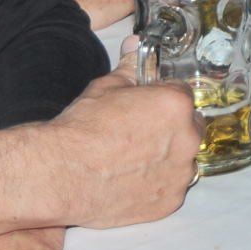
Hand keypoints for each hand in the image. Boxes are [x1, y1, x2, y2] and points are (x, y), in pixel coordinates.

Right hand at [40, 72, 201, 229]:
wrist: (61, 175)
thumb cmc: (82, 130)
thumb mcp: (106, 87)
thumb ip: (131, 68)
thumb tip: (136, 47)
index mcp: (176, 105)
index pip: (182, 93)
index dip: (163, 99)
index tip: (147, 107)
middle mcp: (187, 139)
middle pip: (190, 127)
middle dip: (171, 128)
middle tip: (139, 134)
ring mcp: (180, 174)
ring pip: (183, 160)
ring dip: (166, 158)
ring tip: (132, 160)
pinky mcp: (169, 202)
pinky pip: (171, 188)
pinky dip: (156, 185)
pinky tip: (130, 180)